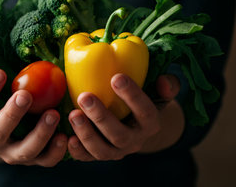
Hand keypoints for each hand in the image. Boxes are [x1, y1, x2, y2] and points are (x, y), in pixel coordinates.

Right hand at [0, 69, 67, 166]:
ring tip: (53, 113)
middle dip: (11, 114)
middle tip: (24, 95)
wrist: (5, 135)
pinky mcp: (35, 160)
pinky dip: (56, 151)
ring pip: (25, 150)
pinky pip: (46, 160)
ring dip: (39, 133)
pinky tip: (65, 136)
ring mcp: (14, 154)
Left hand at [67, 73, 181, 160]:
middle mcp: (135, 141)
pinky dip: (77, 151)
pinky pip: (88, 158)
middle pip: (119, 135)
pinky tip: (66, 137)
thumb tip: (163, 81)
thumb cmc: (147, 100)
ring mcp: (117, 151)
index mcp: (151, 123)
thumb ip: (168, 85)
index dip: (132, 96)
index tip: (116, 77)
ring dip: (86, 134)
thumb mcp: (161, 92)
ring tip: (72, 114)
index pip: (145, 112)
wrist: (138, 124)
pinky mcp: (100, 155)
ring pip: (102, 151)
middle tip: (85, 97)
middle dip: (101, 117)